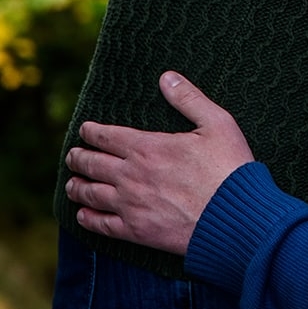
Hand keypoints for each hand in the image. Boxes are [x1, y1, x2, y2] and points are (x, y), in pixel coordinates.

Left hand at [64, 72, 253, 257]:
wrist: (234, 217)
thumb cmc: (229, 168)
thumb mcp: (217, 123)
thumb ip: (189, 99)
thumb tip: (167, 77)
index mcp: (148, 148)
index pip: (108, 136)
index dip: (92, 132)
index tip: (85, 130)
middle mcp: (132, 176)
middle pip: (93, 164)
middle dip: (78, 158)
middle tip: (72, 156)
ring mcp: (131, 205)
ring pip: (91, 194)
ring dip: (77, 187)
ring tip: (72, 184)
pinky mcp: (137, 231)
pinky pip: (102, 225)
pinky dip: (88, 219)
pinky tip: (83, 216)